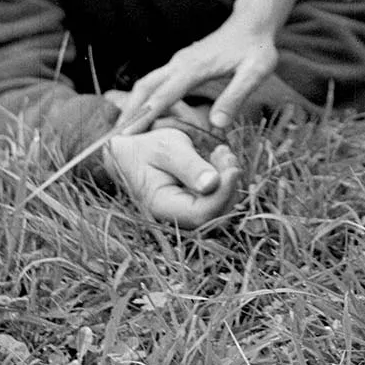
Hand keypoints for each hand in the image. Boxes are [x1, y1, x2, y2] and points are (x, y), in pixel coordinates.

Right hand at [104, 127, 240, 227]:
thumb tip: (213, 183)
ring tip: (221, 151)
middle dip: (229, 186)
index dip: (223, 194)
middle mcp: (176, 216)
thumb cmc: (146, 148)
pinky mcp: (193, 202)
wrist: (130, 153)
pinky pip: (216, 198)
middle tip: (226, 154)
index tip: (233, 169)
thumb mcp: (166, 148)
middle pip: (214, 214)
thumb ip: (189, 166)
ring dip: (228, 181)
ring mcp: (185, 211)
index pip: (200, 214)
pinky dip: (224, 179)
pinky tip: (218, 157)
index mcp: (162, 206)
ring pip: (219, 207)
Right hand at [113, 0, 300, 133]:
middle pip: (144, 88)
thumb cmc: (256, 48)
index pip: (162, 96)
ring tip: (119, 131)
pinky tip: (140, 114)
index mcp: (193, 68)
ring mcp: (178, 62)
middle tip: (112, 140)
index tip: (124, 137)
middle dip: (126, 112)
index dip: (142, 117)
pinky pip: (155, 82)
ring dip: (131, 105)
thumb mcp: (255, 72)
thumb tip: (217, 124)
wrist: (254, 22)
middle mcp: (180, 63)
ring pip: (146, 83)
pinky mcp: (181, 64)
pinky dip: (142, 98)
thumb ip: (235, 96)